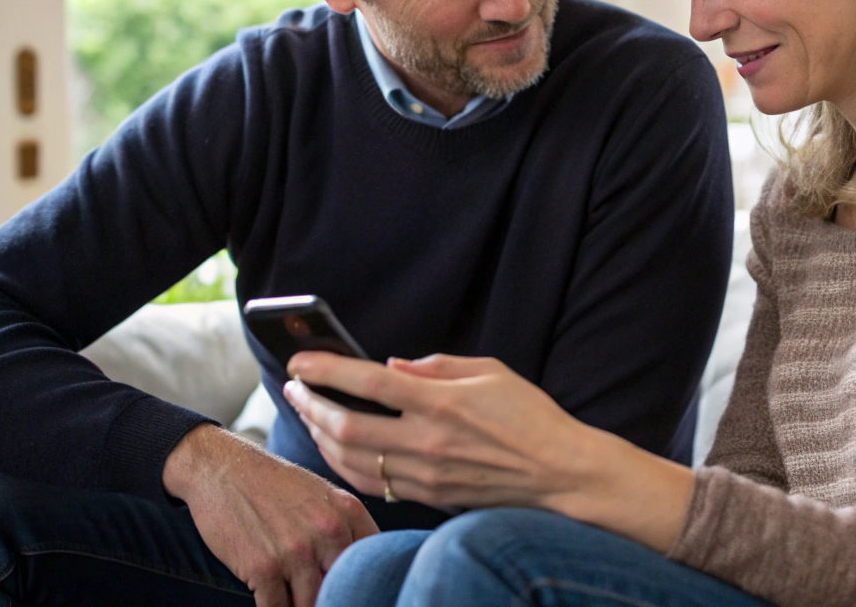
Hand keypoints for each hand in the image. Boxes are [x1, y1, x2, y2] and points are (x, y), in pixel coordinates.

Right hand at [162, 423, 378, 606]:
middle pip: (343, 590)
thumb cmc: (271, 484)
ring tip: (292, 599)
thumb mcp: (320, 494)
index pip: (376, 563)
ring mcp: (296, 551)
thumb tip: (363, 568)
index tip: (356, 593)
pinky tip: (270, 600)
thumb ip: (345, 527)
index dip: (367, 584)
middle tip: (319, 598)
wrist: (220, 468)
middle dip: (330, 599)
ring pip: (310, 604)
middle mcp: (328, 531)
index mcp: (348, 512)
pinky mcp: (264, 567)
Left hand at [284, 353, 693, 552]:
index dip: (326, 370)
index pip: (368, 383)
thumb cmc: (531, 416)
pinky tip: (336, 448)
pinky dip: (345, 465)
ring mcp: (426, 475)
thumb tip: (392, 366)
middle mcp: (427, 442)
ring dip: (320, 436)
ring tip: (309, 414)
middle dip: (310, 405)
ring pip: (351, 461)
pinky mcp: (429, 496)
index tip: (300, 360)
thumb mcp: (491, 371)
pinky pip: (373, 483)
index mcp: (442, 403)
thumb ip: (437, 365)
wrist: (561, 474)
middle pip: (346, 427)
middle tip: (293, 387)